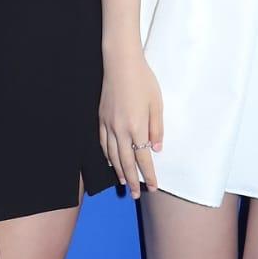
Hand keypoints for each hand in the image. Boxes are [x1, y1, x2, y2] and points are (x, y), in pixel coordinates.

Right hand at [99, 46, 163, 197]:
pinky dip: (107, 156)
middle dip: (132, 180)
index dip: (148, 175)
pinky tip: (110, 162)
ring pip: (112, 155)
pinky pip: (103, 143)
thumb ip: (156, 129)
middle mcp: (121, 130)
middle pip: (126, 162)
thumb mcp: (157, 105)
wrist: (120, 64)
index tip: (153, 187)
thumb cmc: (143, 81)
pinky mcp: (100, 119)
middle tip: (136, 195)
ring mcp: (108, 125)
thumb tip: (156, 149)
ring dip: (119, 172)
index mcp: (137, 127)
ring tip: (124, 183)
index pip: (143, 159)